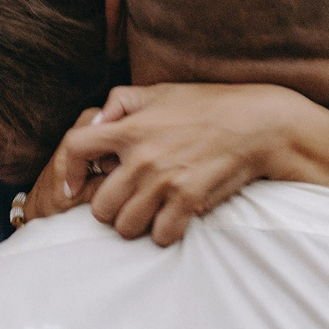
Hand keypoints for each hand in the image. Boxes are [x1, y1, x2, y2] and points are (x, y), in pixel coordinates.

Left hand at [40, 84, 328, 246]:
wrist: (257, 124)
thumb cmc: (208, 106)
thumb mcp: (161, 92)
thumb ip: (123, 102)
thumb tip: (97, 119)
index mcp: (130, 127)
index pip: (76, 148)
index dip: (71, 171)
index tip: (78, 185)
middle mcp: (142, 156)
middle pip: (99, 206)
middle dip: (109, 210)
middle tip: (125, 205)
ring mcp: (165, 181)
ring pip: (125, 227)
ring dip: (135, 226)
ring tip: (148, 215)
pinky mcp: (190, 200)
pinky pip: (160, 236)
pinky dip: (164, 234)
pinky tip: (173, 223)